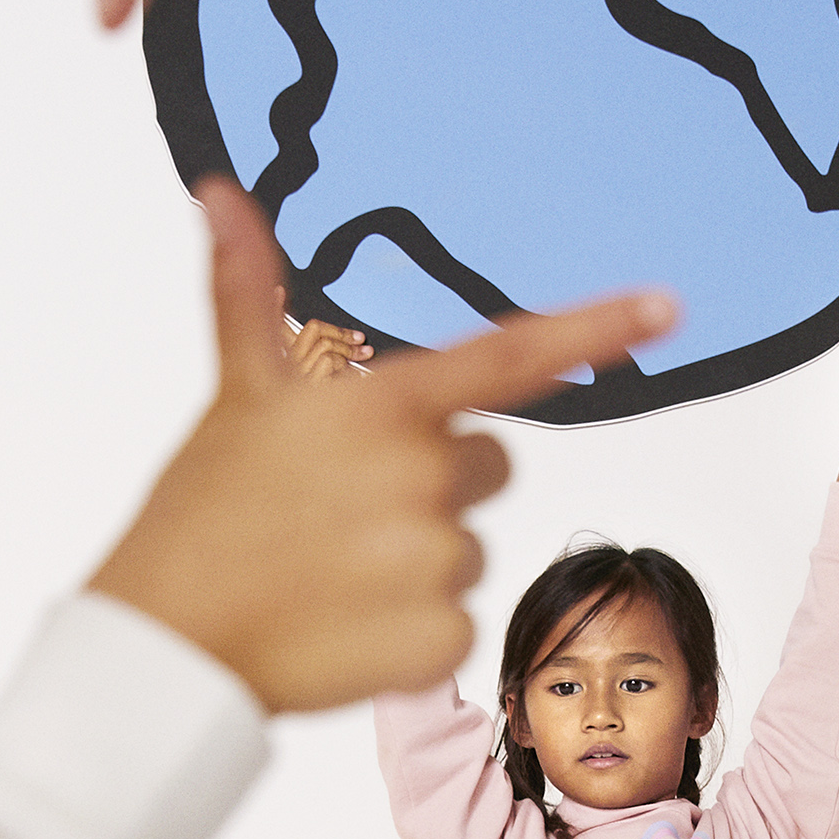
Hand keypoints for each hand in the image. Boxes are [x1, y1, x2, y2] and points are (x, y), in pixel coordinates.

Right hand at [89, 184, 676, 710]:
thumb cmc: (200, 515)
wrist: (170, 646)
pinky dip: (408, 630)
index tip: (668, 306)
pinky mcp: (440, 641)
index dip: (595, 328)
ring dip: (413, 561)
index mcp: (386, 409)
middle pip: (485, 466)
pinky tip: (344, 625)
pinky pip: (456, 625)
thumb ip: (248, 295)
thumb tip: (222, 193)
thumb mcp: (235, 398)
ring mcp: (438, 563)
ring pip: (466, 551)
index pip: (510, 357)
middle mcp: (425, 479)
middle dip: (435, 482)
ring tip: (329, 574)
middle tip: (346, 509)